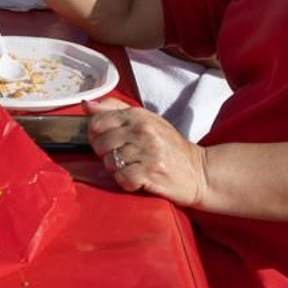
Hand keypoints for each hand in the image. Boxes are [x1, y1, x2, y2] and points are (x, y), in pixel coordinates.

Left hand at [85, 98, 208, 206]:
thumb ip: (115, 110)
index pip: (98, 121)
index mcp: (138, 115)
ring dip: (117, 170)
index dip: (96, 134)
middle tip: (123, 157)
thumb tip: (87, 104)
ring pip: (109, 162)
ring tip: (133, 167)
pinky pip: (122, 179)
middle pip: (100, 144)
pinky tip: (137, 179)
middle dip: (107, 154)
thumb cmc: (169, 146)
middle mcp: (142, 131)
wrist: (200, 171)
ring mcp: (147, 152)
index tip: (108, 141)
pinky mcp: (151, 173)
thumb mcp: (146, 120)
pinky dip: (126, 182)